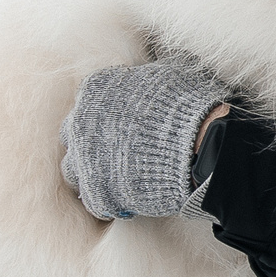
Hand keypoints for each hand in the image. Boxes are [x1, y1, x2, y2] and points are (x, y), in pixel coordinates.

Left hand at [61, 60, 230, 219]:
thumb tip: (145, 77)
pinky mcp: (98, 192)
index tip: (121, 127)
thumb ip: (143, 78)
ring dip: (94, 174)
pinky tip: (127, 199)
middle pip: (75, 137)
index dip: (106, 117)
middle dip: (92, 145)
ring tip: (118, 179)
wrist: (200, 144)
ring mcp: (86, 160)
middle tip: (117, 153)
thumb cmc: (187, 107)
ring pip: (74, 170)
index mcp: (95, 90)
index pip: (88, 104)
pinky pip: (95, 201)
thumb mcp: (165, 75)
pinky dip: (109, 201)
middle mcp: (80, 123)